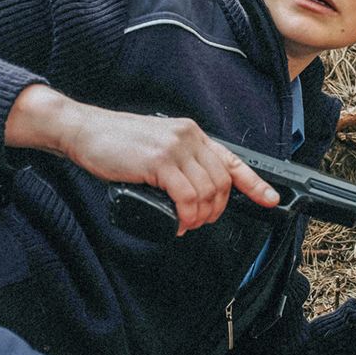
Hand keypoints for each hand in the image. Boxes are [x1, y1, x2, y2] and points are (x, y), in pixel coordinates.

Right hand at [5, 84, 279, 234]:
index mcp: (192, 134)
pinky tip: (177, 222)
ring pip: (207, 192)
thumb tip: (195, 197)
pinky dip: (185, 216)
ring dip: (199, 217)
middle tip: (199, 222)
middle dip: (215, 210)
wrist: (84, 130)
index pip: (232, 160)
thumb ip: (179, 163)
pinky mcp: (159, 160)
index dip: (254, 183)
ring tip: (185, 224)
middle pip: (221, 183)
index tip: (271, 199)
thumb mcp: (157, 146)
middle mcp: (189, 137)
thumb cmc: (116, 143)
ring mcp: (175, 147)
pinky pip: (187, 196)